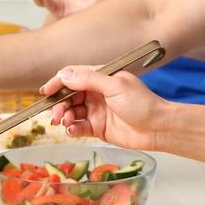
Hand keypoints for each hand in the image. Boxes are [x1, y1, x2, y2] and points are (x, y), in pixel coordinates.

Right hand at [43, 66, 168, 151]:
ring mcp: (96, 111)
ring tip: (65, 122)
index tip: (46, 91)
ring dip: (64, 116)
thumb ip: (88, 79)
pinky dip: (72, 129)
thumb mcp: (115, 85)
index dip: (58, 82)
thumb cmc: (141, 103)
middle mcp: (96, 93)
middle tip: (54, 115)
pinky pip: (79, 127)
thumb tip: (64, 74)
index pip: (73, 76)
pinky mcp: (98, 128)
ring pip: (71, 112)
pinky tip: (72, 130)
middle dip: (59, 104)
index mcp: (101, 78)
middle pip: (69, 95)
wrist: (158, 128)